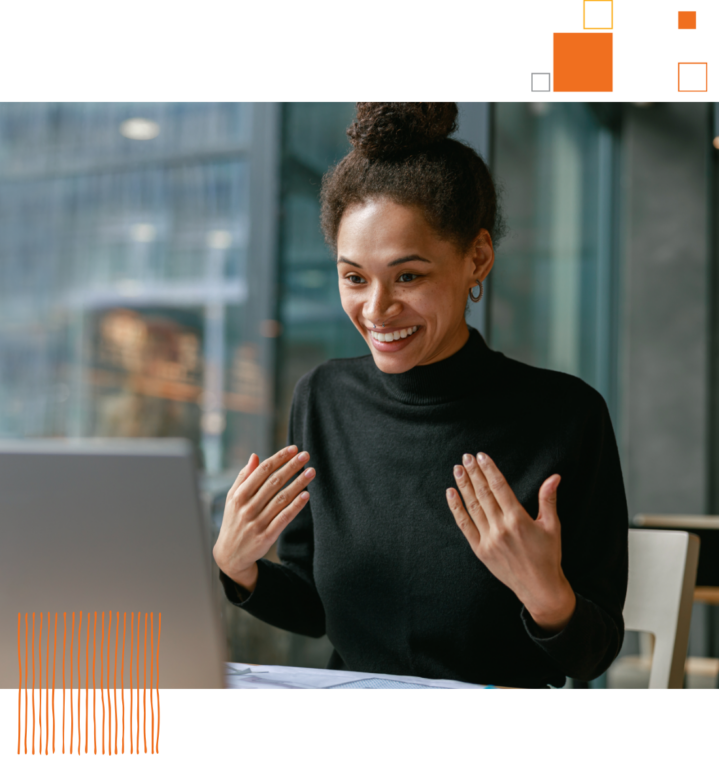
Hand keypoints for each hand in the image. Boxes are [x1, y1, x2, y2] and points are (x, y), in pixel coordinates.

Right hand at [212, 445, 314, 589]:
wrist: (230, 555)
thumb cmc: (233, 521)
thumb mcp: (232, 498)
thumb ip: (243, 477)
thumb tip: (255, 456)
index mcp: (239, 495)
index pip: (262, 471)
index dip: (279, 458)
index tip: (293, 449)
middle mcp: (248, 507)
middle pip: (274, 482)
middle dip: (291, 466)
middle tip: (306, 455)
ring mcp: (257, 522)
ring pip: (282, 498)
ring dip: (298, 483)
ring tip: (311, 472)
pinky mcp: (266, 536)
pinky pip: (284, 518)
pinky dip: (296, 506)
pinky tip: (307, 495)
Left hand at [446, 452, 575, 633]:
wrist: (539, 588)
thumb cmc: (548, 555)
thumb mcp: (552, 526)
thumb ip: (549, 499)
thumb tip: (554, 476)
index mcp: (518, 520)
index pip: (499, 487)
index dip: (489, 470)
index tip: (481, 456)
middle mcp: (501, 528)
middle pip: (483, 494)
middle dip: (474, 473)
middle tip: (466, 457)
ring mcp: (488, 540)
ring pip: (473, 507)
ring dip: (464, 486)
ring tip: (458, 469)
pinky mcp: (480, 550)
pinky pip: (464, 526)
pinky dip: (456, 509)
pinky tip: (451, 494)